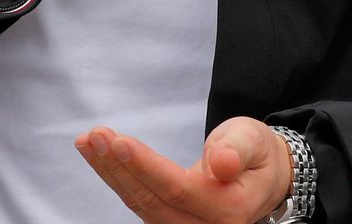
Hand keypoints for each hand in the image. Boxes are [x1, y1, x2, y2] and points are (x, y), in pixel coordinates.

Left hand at [75, 116, 293, 222]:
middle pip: (151, 200)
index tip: (118, 142)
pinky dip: (118, 179)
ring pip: (140, 204)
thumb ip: (238, 150)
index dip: (145, 167)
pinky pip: (140, 203)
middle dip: (117, 167)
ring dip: (110, 172)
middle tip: (93, 136)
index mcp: (228, 208)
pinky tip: (100, 157)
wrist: (262, 177)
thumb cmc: (256, 153)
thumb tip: (223, 163)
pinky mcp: (170, 222)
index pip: (178, 189)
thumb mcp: (254, 140)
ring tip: (89, 141)